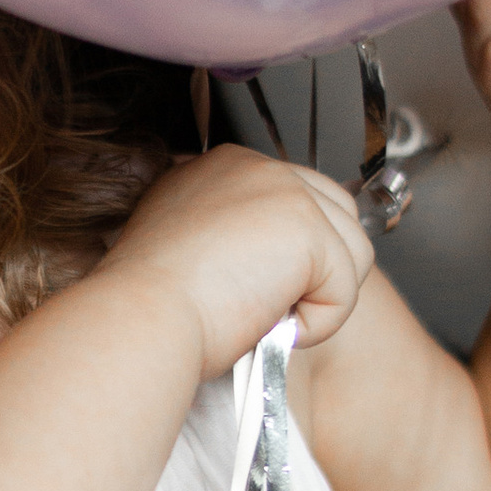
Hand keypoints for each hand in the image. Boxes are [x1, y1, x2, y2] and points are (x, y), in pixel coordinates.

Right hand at [103, 142, 373, 379]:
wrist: (140, 318)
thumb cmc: (149, 302)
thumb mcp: (188, 247)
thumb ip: (233, 235)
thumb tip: (269, 261)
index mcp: (226, 166)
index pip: (301, 202)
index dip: (290, 257)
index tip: (247, 286)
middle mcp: (258, 166)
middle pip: (338, 219)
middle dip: (317, 273)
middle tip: (262, 306)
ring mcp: (287, 191)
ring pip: (350, 255)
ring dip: (315, 301)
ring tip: (259, 315)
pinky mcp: (309, 229)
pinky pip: (344, 291)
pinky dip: (316, 325)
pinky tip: (267, 324)